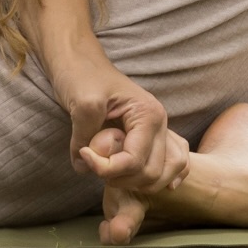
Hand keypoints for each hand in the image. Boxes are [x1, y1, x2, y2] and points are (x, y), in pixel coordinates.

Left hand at [52, 56, 187, 199]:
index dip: (106, 168)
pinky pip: (167, 167)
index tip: (83, 154)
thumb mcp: (82, 103)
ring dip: (131, 182)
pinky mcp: (149, 139)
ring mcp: (158, 132)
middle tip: (94, 162)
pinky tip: (144, 185)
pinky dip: (156, 180)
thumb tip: (85, 168)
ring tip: (107, 169)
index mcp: (149, 115)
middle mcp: (160, 125)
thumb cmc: (81, 75)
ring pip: (159, 177)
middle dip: (119, 178)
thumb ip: (85, 137)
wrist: (79, 62)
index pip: (134, 161)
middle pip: (151, 174)